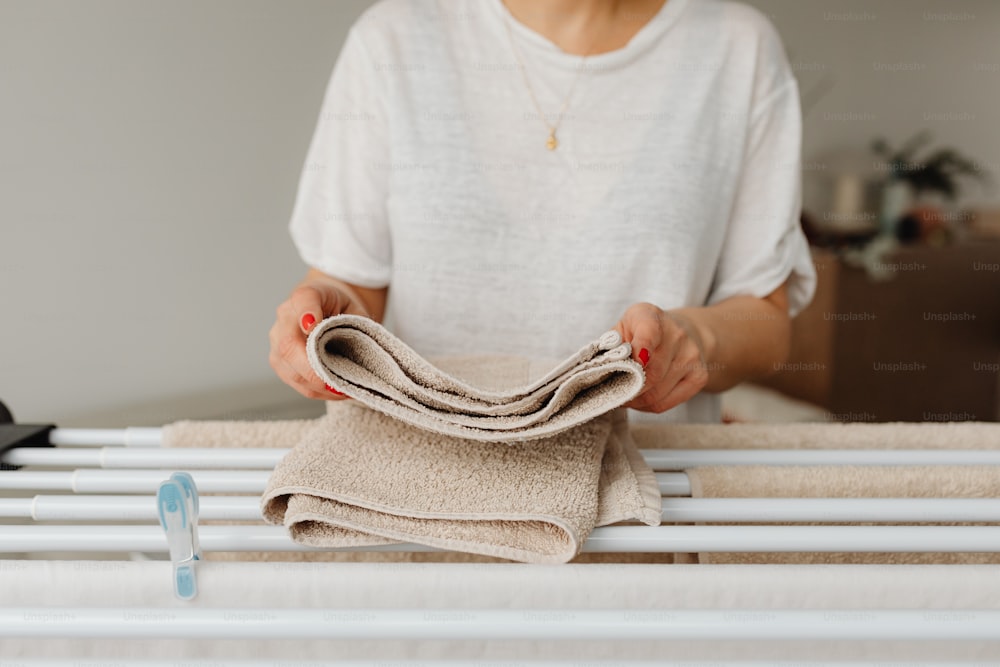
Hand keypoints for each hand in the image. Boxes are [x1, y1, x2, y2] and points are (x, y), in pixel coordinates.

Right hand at [268, 279, 371, 399]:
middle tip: (337, 384)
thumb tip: (344, 342)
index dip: (307, 313)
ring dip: (317, 385)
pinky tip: (334, 391)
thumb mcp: (352, 304)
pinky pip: (294, 381)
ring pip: (289, 370)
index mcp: (305, 296)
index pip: (304, 301)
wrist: (325, 306)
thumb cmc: (340, 306)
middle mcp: (285, 317)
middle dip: (313, 369)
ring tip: (343, 391)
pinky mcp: (279, 361)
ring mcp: (278, 341)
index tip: (312, 325)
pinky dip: (316, 390)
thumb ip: (352, 319)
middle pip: (289, 346)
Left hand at [613, 302, 709, 412]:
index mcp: (650, 316)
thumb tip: (599, 370)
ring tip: (624, 395)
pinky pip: (666, 403)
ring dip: (635, 401)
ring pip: (656, 394)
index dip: (638, 352)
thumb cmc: (642, 333)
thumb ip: (611, 345)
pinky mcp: (699, 376)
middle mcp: (676, 333)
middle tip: (612, 392)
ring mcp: (691, 356)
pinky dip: (647, 406)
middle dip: (626, 388)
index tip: (626, 366)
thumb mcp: (623, 328)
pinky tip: (641, 399)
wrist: (682, 332)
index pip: (648, 333)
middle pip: (650, 374)